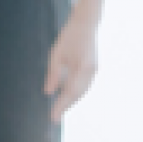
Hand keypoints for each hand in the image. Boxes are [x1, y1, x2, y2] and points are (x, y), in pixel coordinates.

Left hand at [44, 6, 98, 121]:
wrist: (86, 23)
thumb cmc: (69, 36)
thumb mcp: (57, 55)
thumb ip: (53, 75)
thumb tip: (48, 93)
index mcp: (82, 68)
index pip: (70, 92)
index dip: (61, 106)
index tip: (53, 117)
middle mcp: (91, 71)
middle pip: (78, 94)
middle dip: (66, 106)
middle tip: (54, 116)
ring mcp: (94, 70)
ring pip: (82, 91)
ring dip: (71, 101)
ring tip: (59, 108)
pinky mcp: (93, 68)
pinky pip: (84, 85)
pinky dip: (76, 92)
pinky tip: (67, 95)